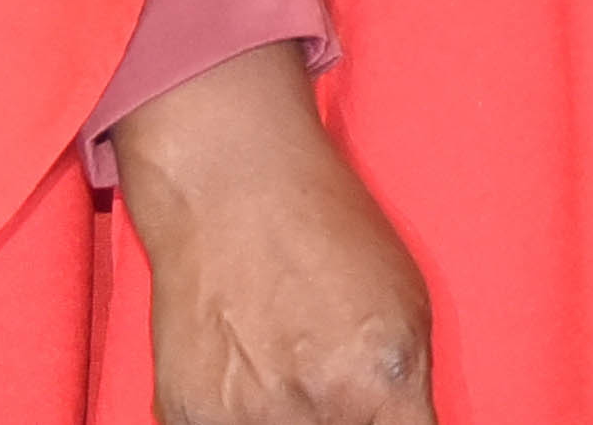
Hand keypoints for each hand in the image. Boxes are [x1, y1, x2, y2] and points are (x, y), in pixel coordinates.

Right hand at [117, 44, 436, 424]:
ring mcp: (245, 420)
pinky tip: (241, 371)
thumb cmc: (326, 231)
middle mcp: (317, 409)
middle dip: (341, 421)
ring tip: (281, 368)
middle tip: (327, 381)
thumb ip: (406, 392)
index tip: (384, 420)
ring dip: (284, 420)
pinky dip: (234, 417)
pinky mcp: (186, 417)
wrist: (230, 190)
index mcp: (383, 382)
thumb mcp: (405, 307)